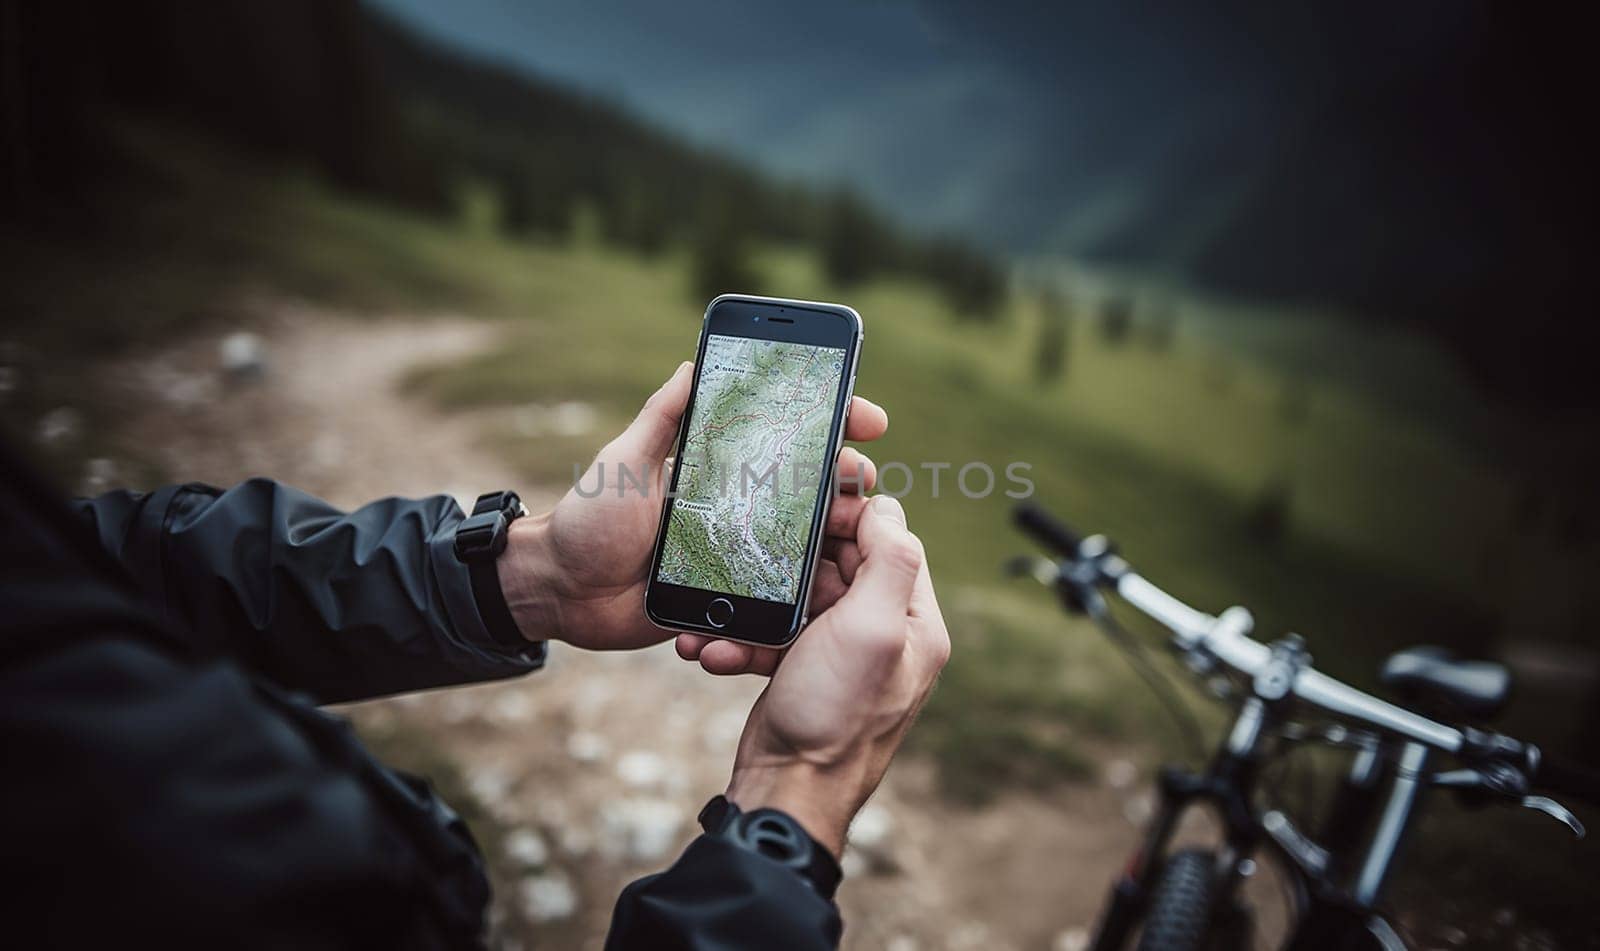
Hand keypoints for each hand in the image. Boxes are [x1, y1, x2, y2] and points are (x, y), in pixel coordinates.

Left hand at [497, 362, 888, 650]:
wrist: (560, 593)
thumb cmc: (588, 522)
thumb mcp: (624, 461)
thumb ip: (661, 418)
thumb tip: (692, 362)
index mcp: (717, 471)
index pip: (784, 440)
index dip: (832, 425)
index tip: (866, 418)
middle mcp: (735, 510)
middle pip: (810, 492)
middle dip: (850, 482)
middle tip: (866, 479)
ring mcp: (737, 556)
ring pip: (804, 545)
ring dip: (838, 538)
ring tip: (858, 534)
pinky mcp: (730, 602)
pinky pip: (776, 599)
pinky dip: (805, 593)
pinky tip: (831, 587)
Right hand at [677, 494, 949, 856]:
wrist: (787, 791)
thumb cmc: (834, 714)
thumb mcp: (873, 629)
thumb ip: (889, 562)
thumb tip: (886, 507)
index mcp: (916, 624)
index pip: (893, 545)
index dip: (853, 520)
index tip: (810, 509)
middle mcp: (885, 637)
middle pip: (842, 568)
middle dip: (794, 562)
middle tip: (757, 548)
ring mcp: (841, 658)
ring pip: (800, 603)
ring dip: (758, 605)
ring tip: (721, 612)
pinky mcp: (802, 676)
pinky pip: (774, 640)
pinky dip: (743, 641)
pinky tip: (715, 650)